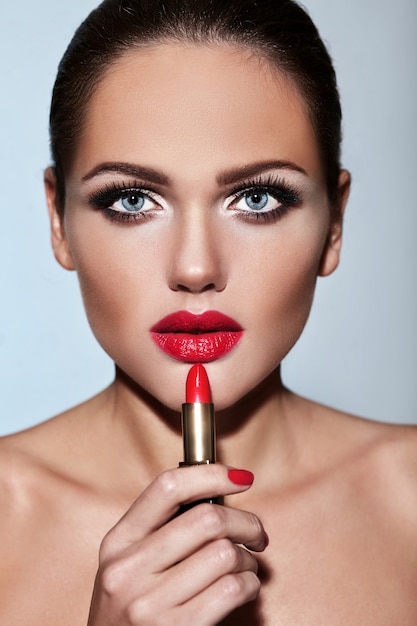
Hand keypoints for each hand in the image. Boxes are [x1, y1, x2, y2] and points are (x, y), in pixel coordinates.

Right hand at [87, 464, 267, 624]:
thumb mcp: (127, 565)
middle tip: (255, 533)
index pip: (167, 488)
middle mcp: (128, 569)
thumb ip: (160, 531)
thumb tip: (218, 494)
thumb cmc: (129, 615)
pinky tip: (244, 588)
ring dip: (248, 558)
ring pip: (225, 554)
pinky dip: (250, 584)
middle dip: (245, 522)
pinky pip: (232, 589)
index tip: (240, 477)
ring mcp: (149, 603)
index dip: (211, 474)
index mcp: (118, 542)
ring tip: (245, 566)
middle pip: (207, 519)